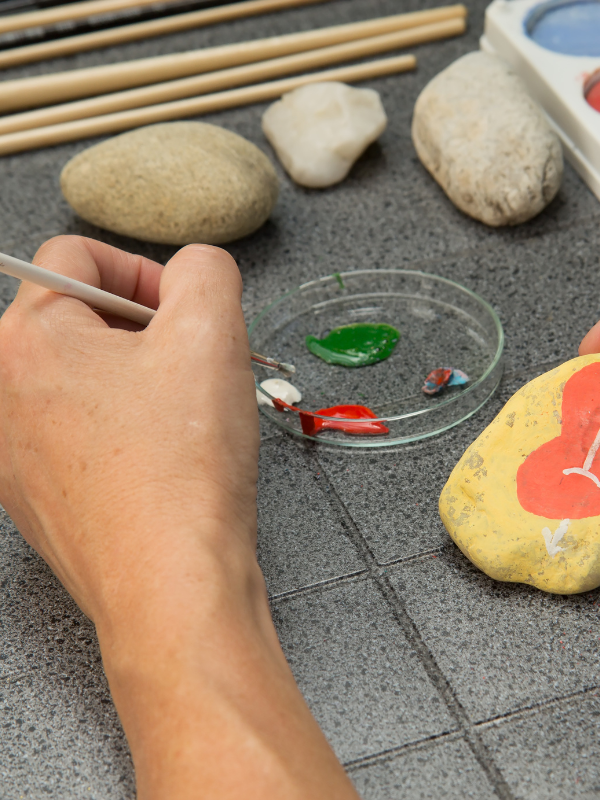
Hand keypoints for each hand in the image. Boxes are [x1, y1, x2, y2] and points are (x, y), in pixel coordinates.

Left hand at [0, 236, 356, 798]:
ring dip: (139, 383)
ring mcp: (12, 451)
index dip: (147, 274)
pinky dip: (125, 432)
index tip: (187, 317)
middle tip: (195, 370)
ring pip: (83, 379)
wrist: (172, 586)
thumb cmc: (183, 469)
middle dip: (146, 333)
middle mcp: (0, 392)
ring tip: (185, 421)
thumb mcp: (213, 333)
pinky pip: (81, 434)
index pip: (78, 255)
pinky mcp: (36, 495)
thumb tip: (195, 272)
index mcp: (26, 339)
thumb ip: (207, 271)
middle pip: (79, 319)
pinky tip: (165, 462)